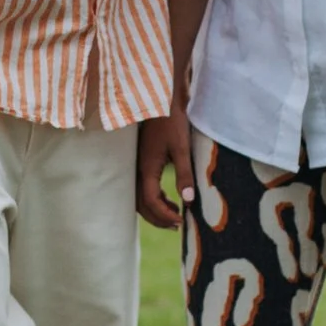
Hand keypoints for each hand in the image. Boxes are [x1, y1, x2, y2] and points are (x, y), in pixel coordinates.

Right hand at [136, 112, 195, 227]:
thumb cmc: (172, 121)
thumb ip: (184, 175)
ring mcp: (137, 166)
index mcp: (146, 168)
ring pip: (140, 198)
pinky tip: (169, 198)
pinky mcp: (141, 162)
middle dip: (158, 218)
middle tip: (177, 226)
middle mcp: (137, 170)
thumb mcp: (182, 148)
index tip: (180, 221)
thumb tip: (188, 201)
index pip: (151, 201)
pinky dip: (154, 199)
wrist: (160, 100)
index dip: (164, 215)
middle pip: (141, 204)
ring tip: (175, 215)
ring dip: (155, 210)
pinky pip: (142, 188)